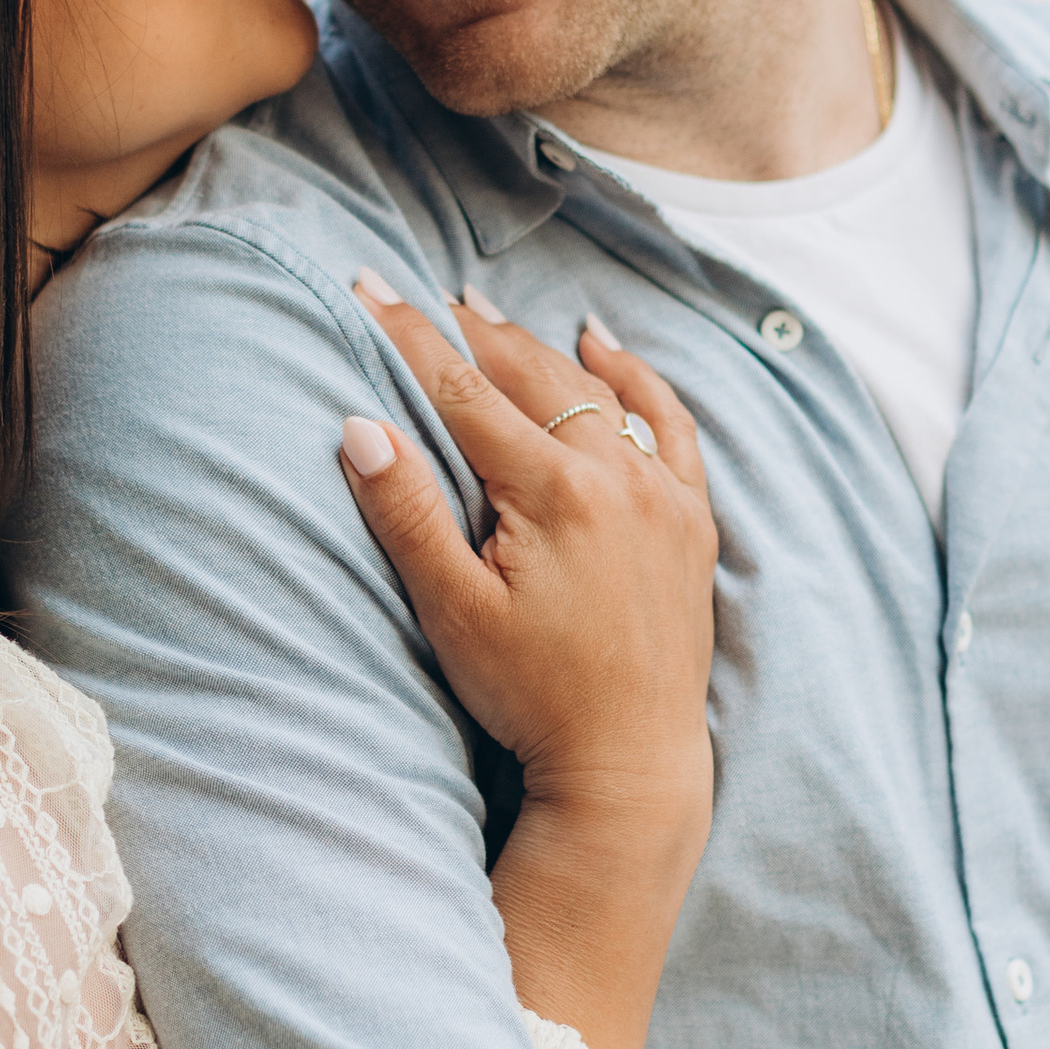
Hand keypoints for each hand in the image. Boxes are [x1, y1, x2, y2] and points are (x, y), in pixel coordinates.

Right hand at [338, 276, 717, 835]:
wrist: (629, 760)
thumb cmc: (532, 694)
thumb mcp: (453, 611)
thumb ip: (408, 514)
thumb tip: (359, 427)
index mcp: (553, 492)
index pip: (464, 391)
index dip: (409, 335)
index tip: (368, 288)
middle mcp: (618, 477)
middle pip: (533, 376)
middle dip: (472, 331)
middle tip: (424, 295)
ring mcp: (663, 495)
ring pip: (597, 392)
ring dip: (541, 350)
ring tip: (490, 316)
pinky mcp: (690, 520)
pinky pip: (668, 423)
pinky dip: (638, 378)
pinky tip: (605, 347)